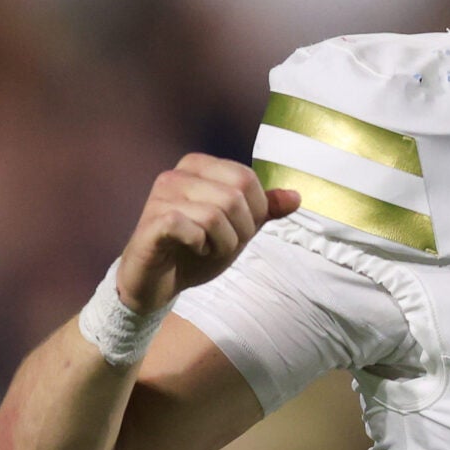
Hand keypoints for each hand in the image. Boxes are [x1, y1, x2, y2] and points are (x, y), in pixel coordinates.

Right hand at [115, 155, 296, 312]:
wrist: (156, 282)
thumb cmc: (194, 251)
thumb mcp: (237, 229)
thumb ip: (264, 211)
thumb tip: (296, 197)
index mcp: (198, 167)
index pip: (247, 179)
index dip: (253, 212)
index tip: (235, 230)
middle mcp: (177, 174)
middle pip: (234, 196)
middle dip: (239, 231)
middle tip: (219, 243)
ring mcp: (161, 196)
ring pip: (216, 215)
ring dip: (221, 243)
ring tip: (205, 248)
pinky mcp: (153, 221)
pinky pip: (194, 229)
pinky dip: (201, 247)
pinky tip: (190, 250)